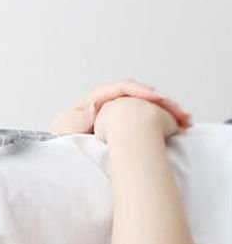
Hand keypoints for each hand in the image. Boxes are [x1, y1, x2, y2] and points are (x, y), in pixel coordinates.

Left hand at [47, 79, 191, 134]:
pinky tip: (178, 128)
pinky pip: (146, 120)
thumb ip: (78, 119)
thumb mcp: (64, 130)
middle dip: (162, 102)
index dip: (140, 91)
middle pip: (140, 96)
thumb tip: (95, 106)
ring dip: (167, 112)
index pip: (121, 89)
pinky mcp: (123, 127)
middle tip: (181, 112)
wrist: (59, 154)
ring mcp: (117, 115)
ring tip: (185, 120)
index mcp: (94, 101)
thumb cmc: (60, 141)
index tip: (156, 97)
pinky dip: (162, 122)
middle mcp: (108, 105)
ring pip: (146, 108)